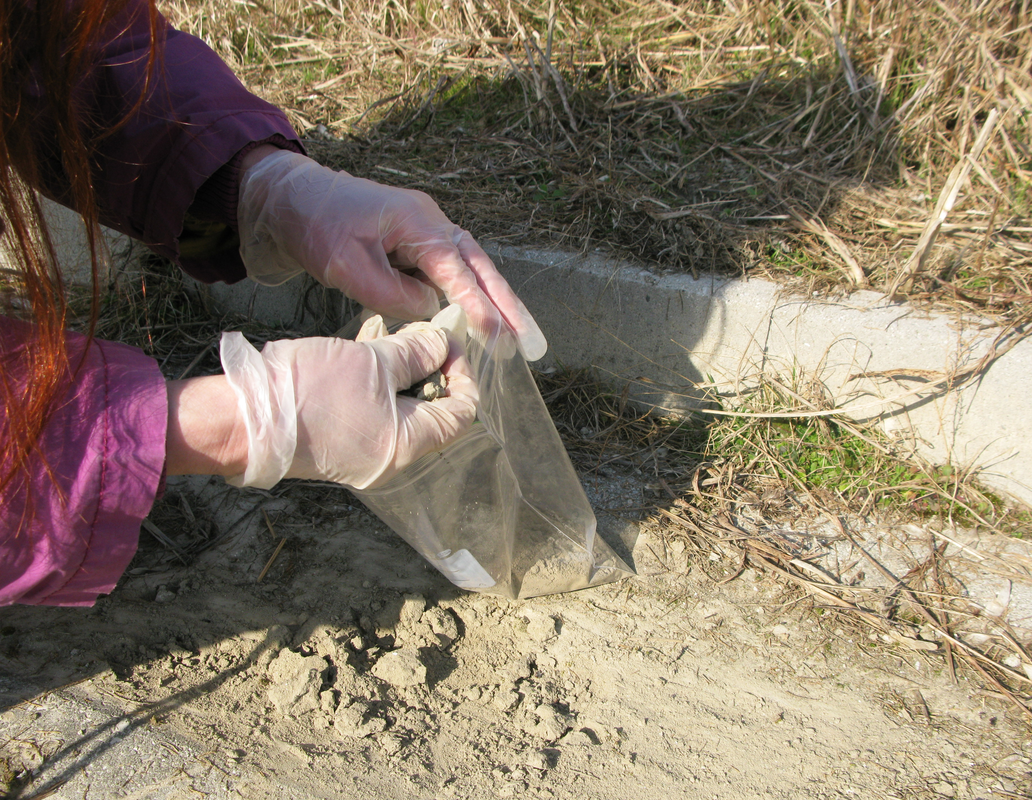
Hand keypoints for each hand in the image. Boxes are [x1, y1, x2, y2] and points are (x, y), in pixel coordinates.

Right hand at [219, 325, 477, 489]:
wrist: (239, 419)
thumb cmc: (310, 392)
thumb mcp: (371, 362)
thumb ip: (415, 352)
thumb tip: (442, 344)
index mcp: (408, 445)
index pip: (461, 413)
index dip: (462, 373)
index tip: (447, 341)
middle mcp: (391, 457)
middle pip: (431, 409)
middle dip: (429, 365)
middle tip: (416, 331)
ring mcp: (364, 452)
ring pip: (399, 405)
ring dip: (399, 367)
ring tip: (385, 333)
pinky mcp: (340, 441)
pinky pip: (373, 409)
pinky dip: (375, 379)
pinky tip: (363, 346)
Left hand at [236, 149, 546, 360]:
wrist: (290, 201)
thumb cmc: (316, 226)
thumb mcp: (347, 266)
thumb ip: (392, 293)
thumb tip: (431, 311)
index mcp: (417, 221)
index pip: (456, 270)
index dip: (478, 305)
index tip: (497, 335)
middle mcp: (430, 223)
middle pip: (480, 266)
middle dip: (507, 304)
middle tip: (531, 340)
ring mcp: (425, 232)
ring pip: (470, 269)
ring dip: (494, 301)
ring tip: (517, 337)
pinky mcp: (414, 244)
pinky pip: (450, 273)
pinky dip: (469, 295)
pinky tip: (481, 320)